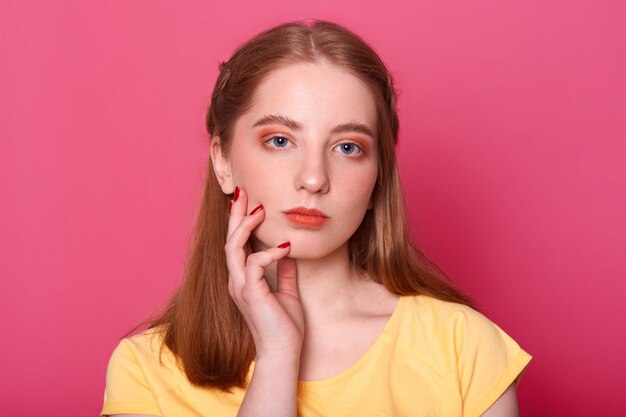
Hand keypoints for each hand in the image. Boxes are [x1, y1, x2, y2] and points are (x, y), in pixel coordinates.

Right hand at [225, 187, 304, 359]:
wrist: (283, 353)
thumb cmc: (284, 327)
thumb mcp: (287, 293)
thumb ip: (285, 272)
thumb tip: (287, 251)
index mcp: (244, 279)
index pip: (237, 244)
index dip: (240, 222)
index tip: (248, 201)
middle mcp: (237, 280)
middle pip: (230, 240)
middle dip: (235, 214)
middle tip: (242, 191)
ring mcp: (240, 286)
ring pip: (233, 247)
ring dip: (245, 226)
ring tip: (259, 209)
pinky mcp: (250, 293)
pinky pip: (254, 264)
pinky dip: (268, 253)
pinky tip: (284, 248)